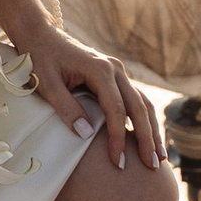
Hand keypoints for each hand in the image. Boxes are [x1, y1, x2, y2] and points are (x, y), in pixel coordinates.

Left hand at [23, 22, 162, 170]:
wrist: (40, 35)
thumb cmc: (40, 59)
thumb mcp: (47, 84)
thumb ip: (66, 108)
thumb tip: (86, 135)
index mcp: (100, 70)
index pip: (116, 109)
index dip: (118, 138)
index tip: (117, 162)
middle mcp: (115, 69)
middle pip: (138, 107)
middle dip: (147, 138)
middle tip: (152, 166)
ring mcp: (118, 71)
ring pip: (142, 103)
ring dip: (152, 130)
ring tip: (159, 157)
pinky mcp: (115, 76)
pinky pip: (135, 99)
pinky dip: (144, 120)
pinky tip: (149, 138)